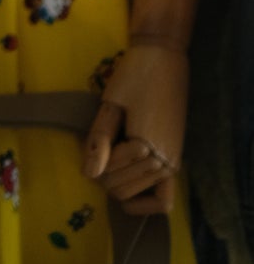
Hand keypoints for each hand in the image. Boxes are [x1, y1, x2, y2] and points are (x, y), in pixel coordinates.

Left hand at [81, 43, 188, 215]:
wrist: (164, 60)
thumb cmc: (134, 77)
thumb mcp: (111, 104)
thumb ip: (100, 140)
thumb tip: (89, 176)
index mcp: (146, 146)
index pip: (109, 175)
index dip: (93, 162)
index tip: (91, 140)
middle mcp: (163, 162)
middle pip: (121, 188)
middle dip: (104, 174)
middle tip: (98, 148)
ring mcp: (172, 165)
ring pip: (136, 192)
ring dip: (119, 181)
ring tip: (111, 156)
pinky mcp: (175, 162)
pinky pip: (163, 199)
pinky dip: (145, 203)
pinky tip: (129, 195)